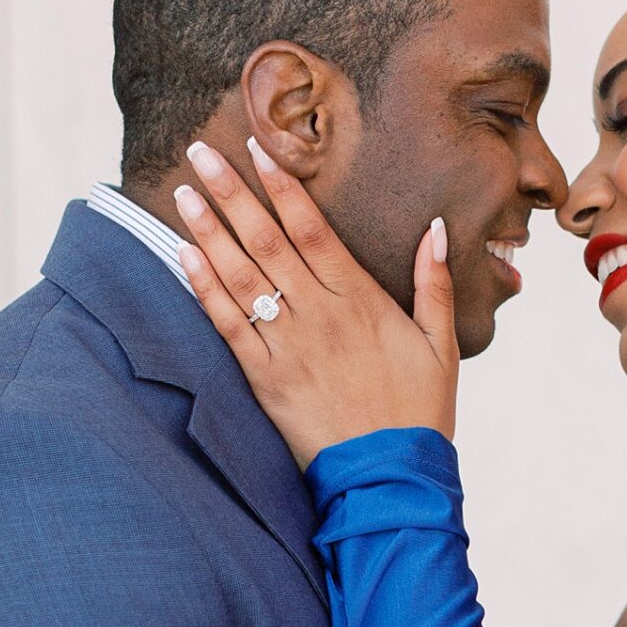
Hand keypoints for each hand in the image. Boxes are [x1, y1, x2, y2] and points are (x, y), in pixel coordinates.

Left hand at [172, 137, 458, 467]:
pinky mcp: (266, 379)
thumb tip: (437, 228)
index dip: (281, 186)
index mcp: (361, 300)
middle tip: (200, 152)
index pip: (312, 228)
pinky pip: (229, 325)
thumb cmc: (420, 412)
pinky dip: (205, 288)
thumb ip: (436, 283)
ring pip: (241, 275)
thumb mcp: (442, 344)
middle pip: (266, 239)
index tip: (256, 148)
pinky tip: (184, 255)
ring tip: (183, 192)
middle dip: (230, 192)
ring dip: (208, 230)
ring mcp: (288, 347)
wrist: (390, 478)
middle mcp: (319, 315)